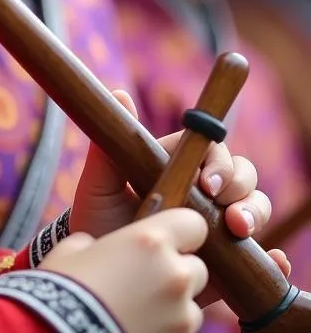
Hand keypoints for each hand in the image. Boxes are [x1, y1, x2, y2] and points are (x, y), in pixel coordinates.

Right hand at [41, 209, 207, 332]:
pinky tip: (138, 321)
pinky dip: (166, 323)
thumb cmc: (64, 285)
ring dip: (172, 300)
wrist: (57, 329)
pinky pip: (182, 326)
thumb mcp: (77, 247)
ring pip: (191, 300)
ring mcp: (182, 312)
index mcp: (149, 240)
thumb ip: (103, 241)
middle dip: (176, 269)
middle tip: (145, 276)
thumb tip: (100, 247)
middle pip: (197, 266)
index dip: (180, 229)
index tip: (165, 237)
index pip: (193, 222)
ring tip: (138, 305)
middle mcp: (174, 273)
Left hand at [70, 90, 290, 305]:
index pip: (208, 150)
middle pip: (239, 176)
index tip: (208, 182)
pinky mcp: (225, 263)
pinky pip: (260, 257)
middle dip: (240, 186)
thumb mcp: (99, 186)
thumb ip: (109, 146)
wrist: (101, 275)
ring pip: (254, 208)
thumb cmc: (98, 223)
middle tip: (224, 206)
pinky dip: (273, 256)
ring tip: (240, 229)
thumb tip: (120, 94)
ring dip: (256, 212)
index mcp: (174, 170)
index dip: (216, 161)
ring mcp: (214, 227)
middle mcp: (199, 195)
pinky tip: (272, 258)